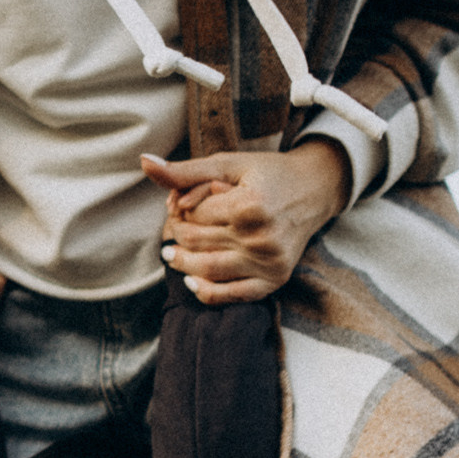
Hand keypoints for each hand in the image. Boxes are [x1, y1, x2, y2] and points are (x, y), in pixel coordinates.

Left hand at [141, 142, 351, 303]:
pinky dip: (205, 290)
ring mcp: (269, 262)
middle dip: (177, 234)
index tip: (176, 204)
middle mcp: (261, 237)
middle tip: (171, 228)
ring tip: (171, 254)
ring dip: (182, 262)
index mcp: (249, 205)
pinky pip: (230, 295)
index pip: (192, 215)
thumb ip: (185, 170)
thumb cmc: (267, 174)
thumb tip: (144, 162)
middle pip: (196, 242)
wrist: (314, 191)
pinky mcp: (275, 280)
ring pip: (206, 269)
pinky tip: (191, 280)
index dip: (178, 210)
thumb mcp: (228, 164)